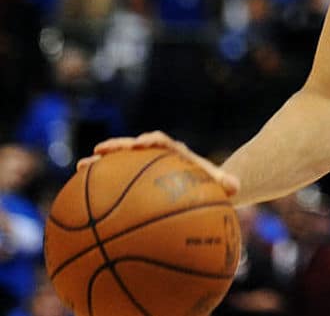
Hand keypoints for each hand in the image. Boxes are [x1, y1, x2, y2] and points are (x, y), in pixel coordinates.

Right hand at [77, 131, 239, 197]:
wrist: (203, 186)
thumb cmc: (211, 186)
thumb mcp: (221, 185)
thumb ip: (227, 184)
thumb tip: (236, 187)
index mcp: (176, 154)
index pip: (164, 143)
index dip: (151, 142)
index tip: (140, 144)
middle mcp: (157, 157)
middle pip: (135, 147)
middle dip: (118, 147)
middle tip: (98, 150)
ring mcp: (144, 167)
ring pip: (119, 162)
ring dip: (100, 163)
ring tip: (80, 167)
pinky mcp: (135, 180)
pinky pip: (115, 181)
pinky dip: (99, 186)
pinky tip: (80, 199)